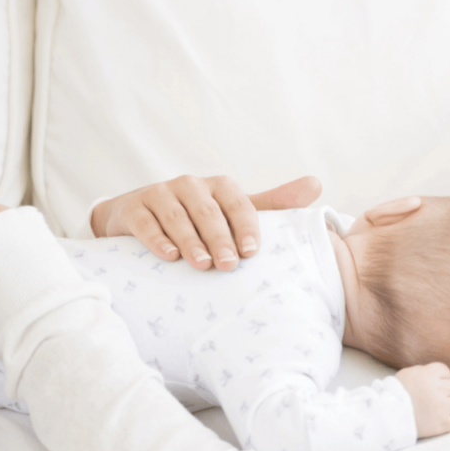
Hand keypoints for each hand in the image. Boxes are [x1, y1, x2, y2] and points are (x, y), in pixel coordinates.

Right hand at [90, 175, 321, 271]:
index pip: (238, 204)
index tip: (252, 253)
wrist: (137, 217)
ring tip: (201, 265)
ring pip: (177, 217)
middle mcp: (189, 185)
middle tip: (228, 266)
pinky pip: (145, 223)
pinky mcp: (133, 208)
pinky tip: (168, 257)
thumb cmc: (196, 217)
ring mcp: (159, 194)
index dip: (246, 227)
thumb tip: (316, 185)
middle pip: (208, 211)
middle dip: (220, 239)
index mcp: (219, 186)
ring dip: (190, 241)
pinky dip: (157, 239)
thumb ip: (273, 203)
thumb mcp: (233, 210)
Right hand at [395, 362, 449, 438]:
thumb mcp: (407, 374)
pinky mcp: (442, 424)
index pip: (445, 371)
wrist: (387, 418)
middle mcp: (436, 389)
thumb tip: (440, 374)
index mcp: (427, 375)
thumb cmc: (395, 395)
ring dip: (448, 407)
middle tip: (431, 400)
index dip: (439, 379)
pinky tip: (439, 421)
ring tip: (434, 411)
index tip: (430, 386)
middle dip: (444, 392)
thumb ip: (424, 372)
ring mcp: (441, 407)